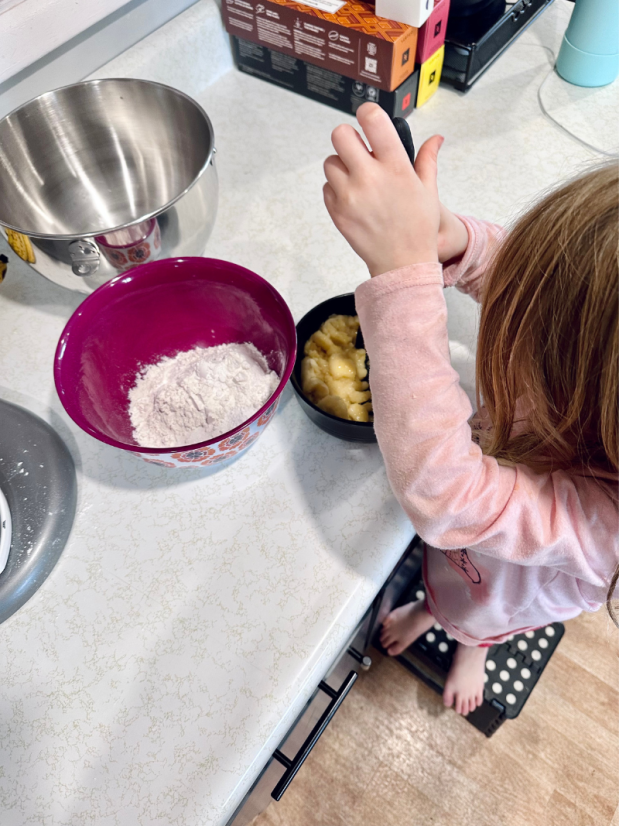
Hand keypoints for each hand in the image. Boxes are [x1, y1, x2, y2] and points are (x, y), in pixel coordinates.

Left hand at [323, 103, 467, 275]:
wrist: (402, 263)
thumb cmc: (417, 227)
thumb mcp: (428, 190)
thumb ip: (427, 160)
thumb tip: (436, 138)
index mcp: (395, 166)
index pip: (371, 119)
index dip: (367, 113)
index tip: (369, 120)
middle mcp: (369, 177)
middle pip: (340, 134)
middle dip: (349, 138)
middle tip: (360, 151)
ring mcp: (349, 195)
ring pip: (330, 162)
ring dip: (342, 165)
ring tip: (358, 180)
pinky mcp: (337, 212)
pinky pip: (327, 187)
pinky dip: (336, 188)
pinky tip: (354, 199)